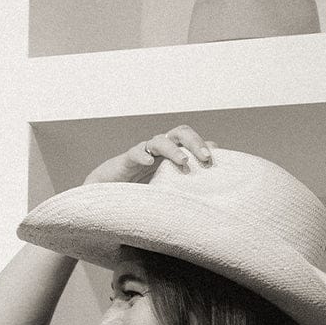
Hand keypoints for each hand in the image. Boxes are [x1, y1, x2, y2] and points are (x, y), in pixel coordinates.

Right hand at [82, 124, 213, 186]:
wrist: (112, 191)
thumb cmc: (144, 188)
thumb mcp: (169, 185)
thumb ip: (187, 178)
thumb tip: (211, 175)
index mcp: (172, 151)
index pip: (190, 140)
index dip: (203, 145)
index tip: (213, 161)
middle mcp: (160, 148)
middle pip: (180, 133)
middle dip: (194, 142)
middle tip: (205, 157)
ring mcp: (144, 152)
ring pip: (160, 141)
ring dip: (173, 150)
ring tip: (183, 161)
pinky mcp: (127, 160)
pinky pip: (136, 152)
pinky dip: (143, 156)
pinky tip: (149, 162)